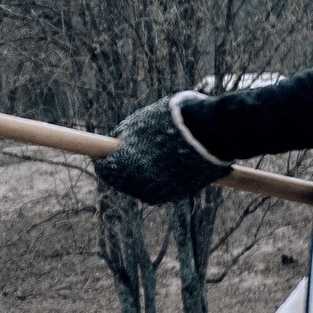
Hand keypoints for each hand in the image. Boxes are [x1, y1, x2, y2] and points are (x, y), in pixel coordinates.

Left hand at [95, 94, 228, 205]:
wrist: (209, 130)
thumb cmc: (172, 119)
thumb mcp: (142, 119)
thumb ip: (126, 133)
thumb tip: (117, 140)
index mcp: (125, 162)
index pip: (105, 170)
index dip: (103, 162)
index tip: (104, 157)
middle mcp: (140, 181)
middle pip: (122, 184)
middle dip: (119, 173)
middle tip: (122, 162)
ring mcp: (161, 190)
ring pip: (142, 191)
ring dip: (138, 181)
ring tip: (143, 165)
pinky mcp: (179, 193)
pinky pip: (162, 193)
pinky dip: (158, 185)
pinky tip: (161, 172)